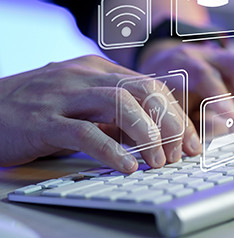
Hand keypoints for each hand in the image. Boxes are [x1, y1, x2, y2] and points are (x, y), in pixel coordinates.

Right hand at [0, 55, 200, 171]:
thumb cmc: (38, 109)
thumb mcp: (83, 103)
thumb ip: (115, 114)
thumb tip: (153, 135)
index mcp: (99, 70)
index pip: (152, 87)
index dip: (178, 115)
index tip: (191, 142)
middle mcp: (86, 76)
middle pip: (144, 92)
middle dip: (171, 124)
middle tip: (181, 154)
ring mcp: (64, 95)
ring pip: (121, 105)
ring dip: (148, 135)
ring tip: (160, 162)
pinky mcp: (43, 120)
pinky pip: (85, 132)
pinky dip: (112, 150)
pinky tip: (128, 167)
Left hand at [137, 42, 233, 134]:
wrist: (172, 71)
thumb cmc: (172, 97)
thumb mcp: (172, 111)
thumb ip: (193, 123)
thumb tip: (225, 129)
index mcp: (184, 64)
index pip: (205, 74)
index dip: (219, 96)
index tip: (230, 118)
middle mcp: (211, 56)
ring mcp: (233, 58)